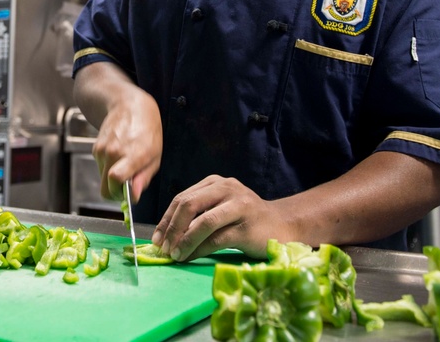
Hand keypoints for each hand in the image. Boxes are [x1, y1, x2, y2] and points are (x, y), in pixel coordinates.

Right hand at [92, 88, 161, 202]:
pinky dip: (109, 167)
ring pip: (103, 179)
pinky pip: (101, 168)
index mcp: (133, 154)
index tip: (128, 194)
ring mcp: (102, 150)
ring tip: (126, 162)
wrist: (129, 105)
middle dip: (115, 193)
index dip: (120, 194)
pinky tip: (119, 153)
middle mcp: (114, 152)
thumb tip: (134, 196)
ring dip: (113, 178)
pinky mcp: (95, 148)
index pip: (116, 180)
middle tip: (127, 186)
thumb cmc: (147, 130)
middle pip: (105, 189)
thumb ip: (143, 178)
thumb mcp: (155, 155)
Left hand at [151, 175, 287, 260]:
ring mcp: (239, 206)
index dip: (166, 219)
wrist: (282, 225)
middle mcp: (227, 189)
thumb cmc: (245, 219)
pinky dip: (199, 249)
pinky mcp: (247, 227)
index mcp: (216, 182)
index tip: (156, 239)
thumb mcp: (220, 208)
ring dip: (184, 241)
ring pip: (203, 222)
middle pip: (189, 205)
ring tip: (175, 255)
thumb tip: (167, 235)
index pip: (183, 198)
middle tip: (163, 248)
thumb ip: (198, 214)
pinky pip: (217, 239)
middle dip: (172, 229)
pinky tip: (190, 257)